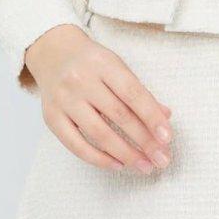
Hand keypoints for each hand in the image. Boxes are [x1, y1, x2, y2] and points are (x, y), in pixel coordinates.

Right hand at [24, 24, 174, 175]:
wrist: (54, 53)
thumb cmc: (92, 63)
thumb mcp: (118, 67)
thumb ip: (140, 92)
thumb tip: (165, 117)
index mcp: (103, 64)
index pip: (133, 93)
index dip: (152, 117)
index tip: (167, 137)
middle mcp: (81, 80)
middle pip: (118, 115)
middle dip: (143, 141)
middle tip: (161, 159)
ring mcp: (64, 100)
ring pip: (98, 133)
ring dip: (125, 154)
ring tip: (144, 165)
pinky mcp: (51, 117)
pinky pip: (76, 145)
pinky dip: (99, 158)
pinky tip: (118, 164)